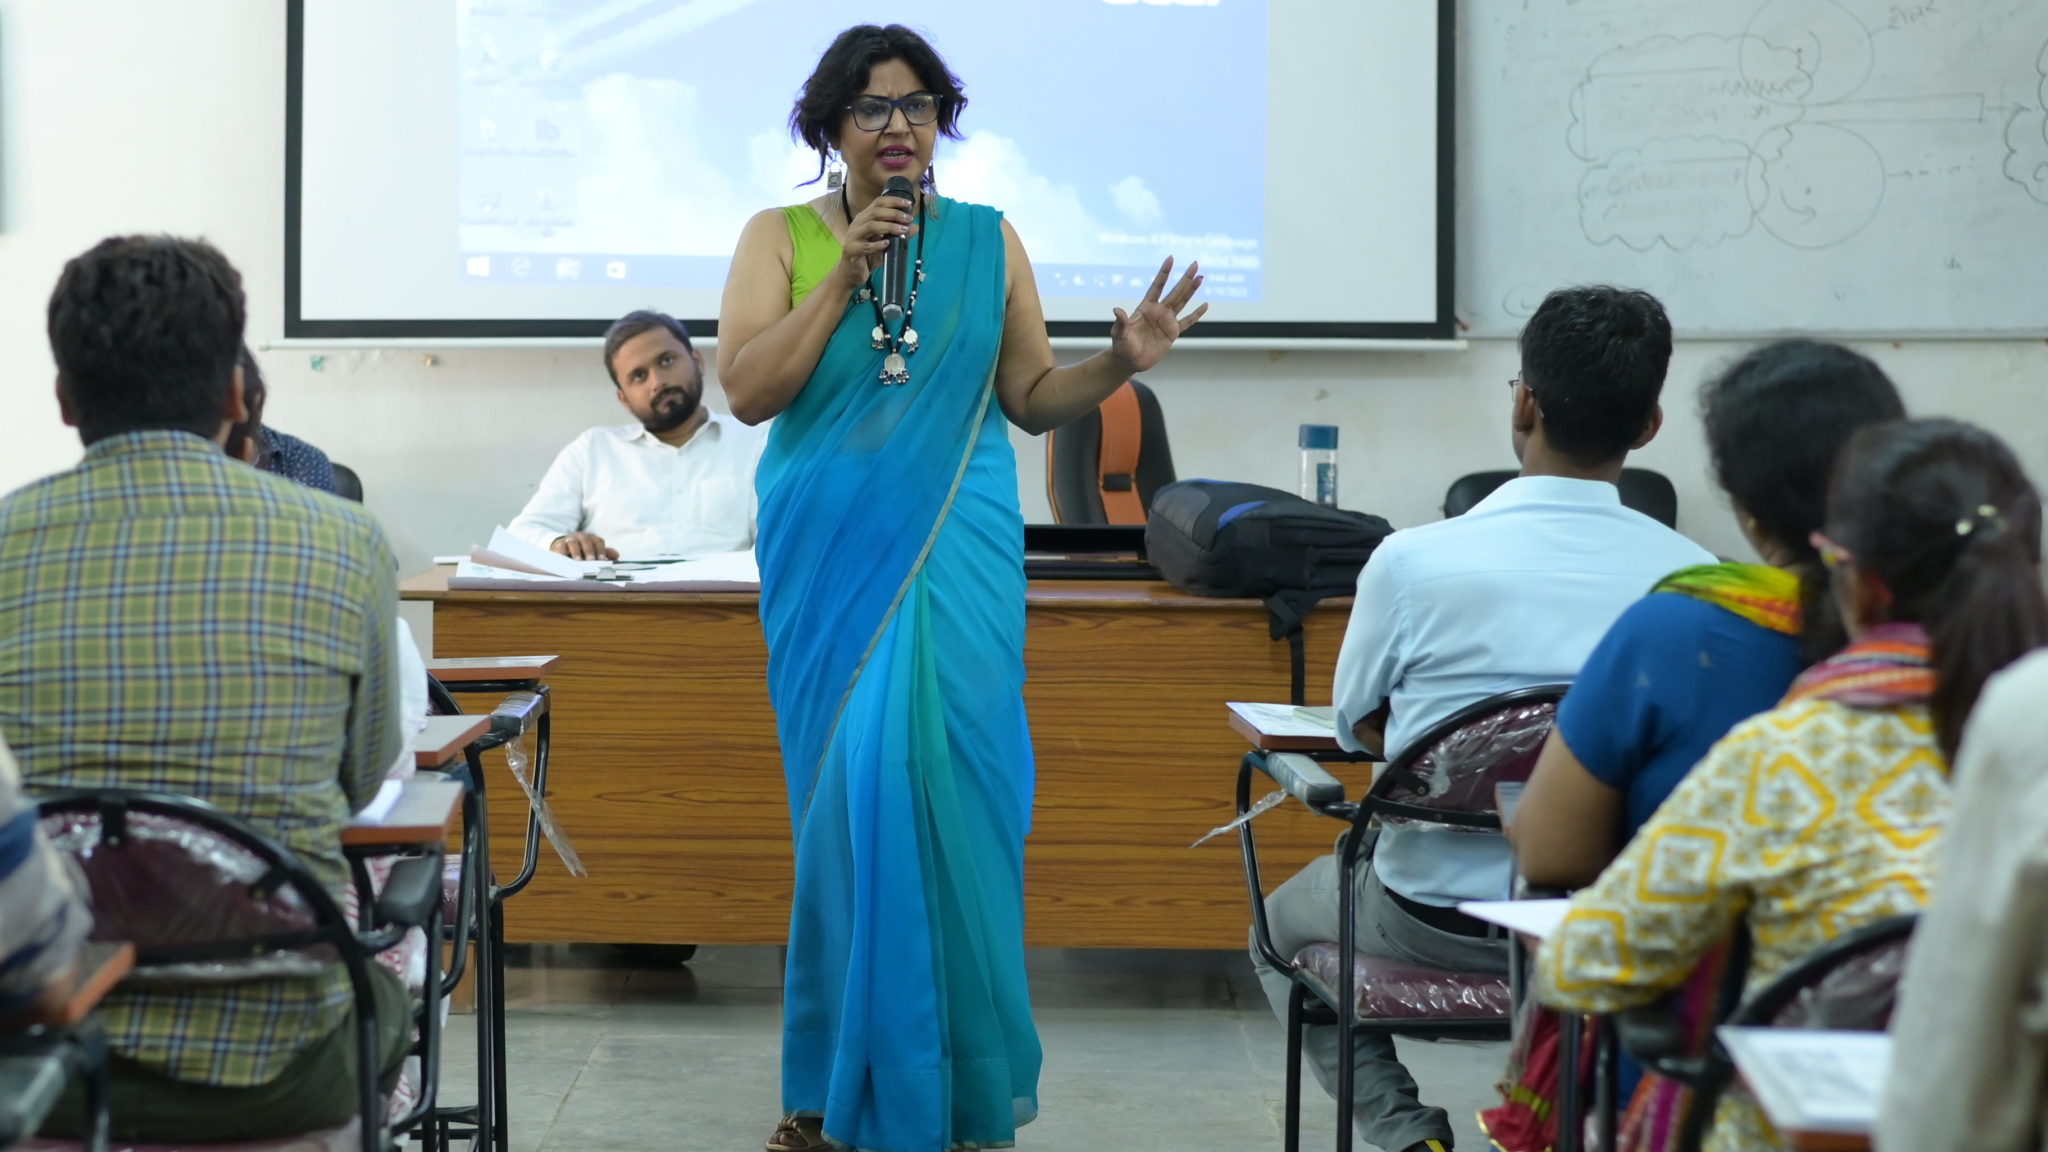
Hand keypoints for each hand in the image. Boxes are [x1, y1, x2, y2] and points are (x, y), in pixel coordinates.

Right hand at [551, 533, 617, 560]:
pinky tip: (565, 559)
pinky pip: (560, 547)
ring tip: (578, 561)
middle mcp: (580, 537)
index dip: (601, 550)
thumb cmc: (581, 553)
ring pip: (573, 542)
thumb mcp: (593, 554)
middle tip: (591, 560)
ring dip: (576, 551)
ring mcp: (569, 539)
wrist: (562, 550)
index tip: (603, 560)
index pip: (598, 541)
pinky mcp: (558, 545)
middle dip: (589, 550)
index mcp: (591, 539)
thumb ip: (604, 554)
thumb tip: (617, 555)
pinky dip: (562, 552)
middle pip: (586, 540)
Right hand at [832, 190, 917, 291]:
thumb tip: (915, 227)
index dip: (893, 201)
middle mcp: (857, 224)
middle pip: (875, 212)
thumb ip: (898, 234)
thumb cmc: (868, 256)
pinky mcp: (851, 250)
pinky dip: (877, 244)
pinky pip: (865, 246)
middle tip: (908, 219)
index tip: (908, 204)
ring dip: (888, 227)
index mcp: (865, 218)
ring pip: (870, 226)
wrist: (852, 273)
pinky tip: (887, 244)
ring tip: (902, 230)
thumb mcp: (886, 244)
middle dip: (894, 214)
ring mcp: (853, 236)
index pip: (878, 203)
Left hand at [1108, 257, 1207, 374]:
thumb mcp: (1119, 333)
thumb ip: (1121, 322)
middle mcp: (1158, 311)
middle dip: (1185, 278)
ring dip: (1192, 290)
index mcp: (1146, 307)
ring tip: (1200, 277)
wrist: (1129, 361)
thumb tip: (1116, 310)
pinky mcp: (1172, 333)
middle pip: (1175, 291)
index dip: (1164, 273)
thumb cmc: (1122, 346)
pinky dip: (1196, 314)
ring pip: (1182, 302)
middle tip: (1195, 263)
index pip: (1157, 286)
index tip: (1171, 258)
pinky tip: (1205, 305)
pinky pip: (1187, 322)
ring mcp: (1167, 321)